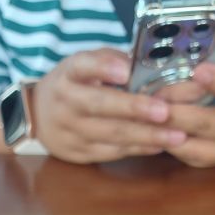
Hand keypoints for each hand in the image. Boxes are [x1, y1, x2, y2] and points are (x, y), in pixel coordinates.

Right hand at [31, 49, 186, 163]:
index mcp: (68, 73)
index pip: (83, 66)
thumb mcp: (83, 65)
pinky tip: (160, 145)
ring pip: (111, 134)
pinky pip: (112, 152)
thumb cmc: (73, 86)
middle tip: (165, 111)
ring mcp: (70, 131)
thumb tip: (146, 64)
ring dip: (146, 135)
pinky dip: (138, 149)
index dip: (104, 67)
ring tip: (176, 135)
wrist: (37, 118)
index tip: (126, 71)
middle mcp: (65, 102)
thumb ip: (111, 61)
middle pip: (101, 106)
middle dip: (135, 109)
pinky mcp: (79, 153)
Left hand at [161, 55, 214, 165]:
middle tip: (152, 102)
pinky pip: (199, 161)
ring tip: (148, 122)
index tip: (199, 69)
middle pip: (211, 126)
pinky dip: (176, 150)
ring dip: (171, 138)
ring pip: (200, 152)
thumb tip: (210, 63)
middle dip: (179, 114)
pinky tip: (157, 134)